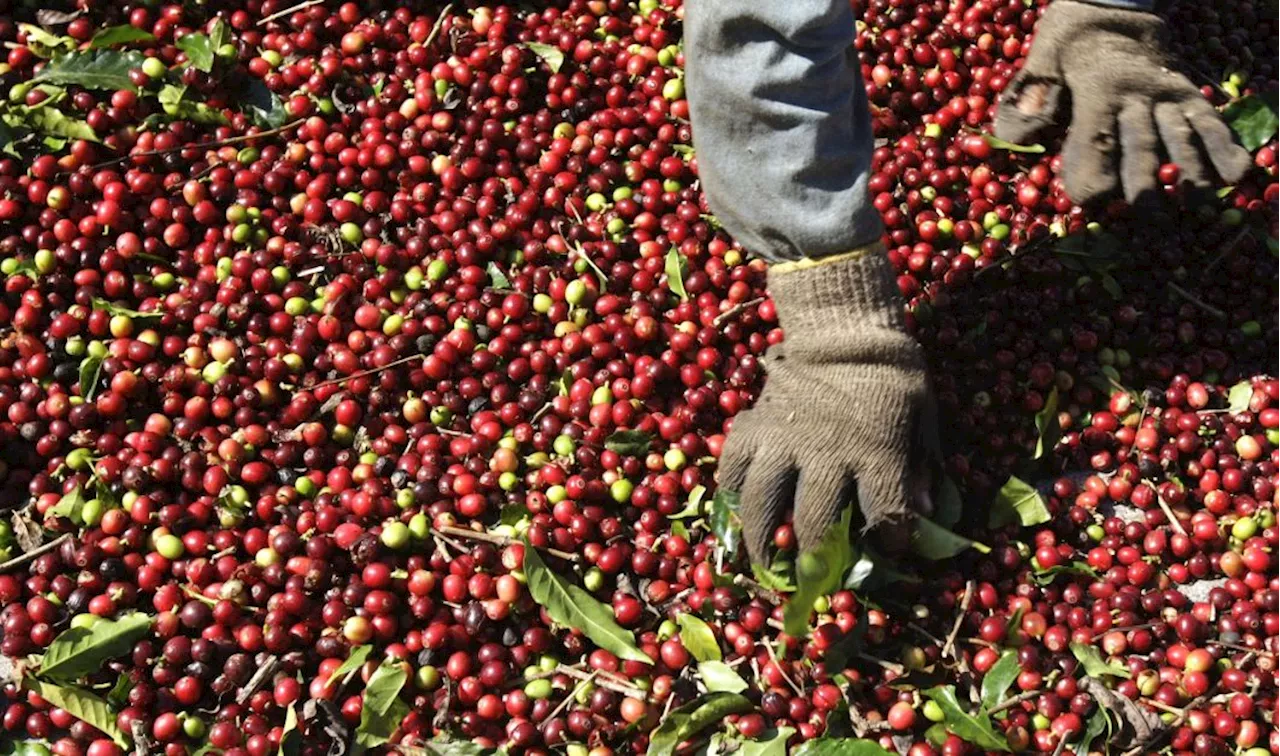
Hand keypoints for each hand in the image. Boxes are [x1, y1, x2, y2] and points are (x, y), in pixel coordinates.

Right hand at [718, 246, 937, 562]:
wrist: (842, 325)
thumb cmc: (892, 372)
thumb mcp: (923, 414)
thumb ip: (925, 465)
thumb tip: (929, 514)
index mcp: (876, 450)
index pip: (885, 514)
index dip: (890, 541)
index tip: (888, 550)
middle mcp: (826, 452)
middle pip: (817, 522)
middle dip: (818, 559)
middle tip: (815, 578)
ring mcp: (783, 439)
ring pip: (763, 503)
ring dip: (762, 540)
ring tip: (765, 564)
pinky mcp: (754, 425)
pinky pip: (733, 466)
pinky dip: (732, 491)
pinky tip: (739, 507)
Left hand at [994, 0, 1250, 205]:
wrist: (1113, 8)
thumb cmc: (1068, 45)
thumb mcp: (1040, 61)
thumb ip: (1029, 99)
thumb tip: (1016, 139)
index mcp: (1096, 89)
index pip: (1095, 140)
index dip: (1090, 174)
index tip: (1089, 200)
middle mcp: (1137, 94)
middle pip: (1142, 147)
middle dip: (1144, 185)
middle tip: (1147, 215)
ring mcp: (1168, 94)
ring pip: (1182, 137)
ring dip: (1189, 174)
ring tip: (1190, 205)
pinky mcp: (1190, 93)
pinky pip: (1211, 121)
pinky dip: (1224, 148)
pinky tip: (1232, 177)